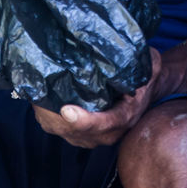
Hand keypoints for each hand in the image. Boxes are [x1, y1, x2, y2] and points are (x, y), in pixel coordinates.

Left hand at [31, 49, 162, 147]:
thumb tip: (126, 51)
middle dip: (53, 114)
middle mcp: (108, 132)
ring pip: (61, 130)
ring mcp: (93, 136)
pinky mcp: (79, 133)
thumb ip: (141, 61)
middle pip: (74, 131)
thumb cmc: (144, 74)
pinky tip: (40, 95)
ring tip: (36, 90)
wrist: (146, 90)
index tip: (67, 110)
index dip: (84, 121)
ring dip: (46, 113)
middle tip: (38, 90)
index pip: (105, 124)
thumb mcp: (150, 64)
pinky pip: (55, 127)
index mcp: (125, 116)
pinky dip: (44, 113)